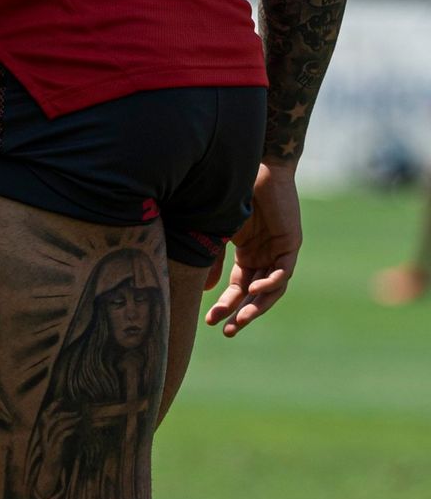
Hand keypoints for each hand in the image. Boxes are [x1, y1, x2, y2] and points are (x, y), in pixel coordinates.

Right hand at [205, 162, 301, 336]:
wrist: (249, 166)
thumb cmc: (230, 194)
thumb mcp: (215, 234)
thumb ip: (212, 261)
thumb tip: (207, 291)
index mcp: (247, 256)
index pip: (238, 290)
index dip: (225, 306)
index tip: (210, 322)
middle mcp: (264, 256)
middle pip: (255, 295)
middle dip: (242, 314)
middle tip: (228, 332)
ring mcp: (279, 251)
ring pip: (272, 290)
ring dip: (257, 306)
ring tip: (241, 319)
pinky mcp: (291, 243)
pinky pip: (284, 272)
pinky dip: (271, 284)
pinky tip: (254, 291)